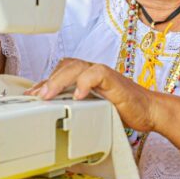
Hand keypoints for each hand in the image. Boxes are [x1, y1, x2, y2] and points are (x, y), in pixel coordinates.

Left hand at [25, 58, 156, 131]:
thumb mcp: (93, 108)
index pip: (60, 72)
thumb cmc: (123, 109)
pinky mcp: (114, 80)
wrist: (149, 111)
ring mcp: (103, 74)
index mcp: (86, 76)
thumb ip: (75, 105)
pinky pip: (96, 74)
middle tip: (37, 97)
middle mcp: (92, 71)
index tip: (30, 96)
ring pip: (76, 67)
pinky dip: (84, 83)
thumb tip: (54, 112)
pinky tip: (78, 95)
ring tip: (49, 95)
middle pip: (65, 66)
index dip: (44, 82)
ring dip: (59, 80)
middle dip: (48, 81)